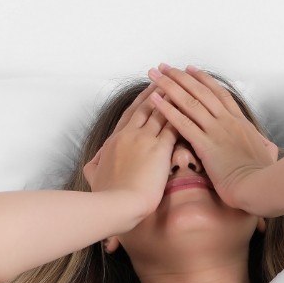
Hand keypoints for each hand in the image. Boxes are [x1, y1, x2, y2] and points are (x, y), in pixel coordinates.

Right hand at [83, 82, 177, 216]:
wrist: (115, 204)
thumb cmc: (105, 195)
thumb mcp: (93, 176)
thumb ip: (95, 165)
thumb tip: (94, 162)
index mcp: (114, 141)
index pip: (130, 115)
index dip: (140, 102)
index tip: (148, 91)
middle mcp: (129, 135)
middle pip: (146, 108)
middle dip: (157, 92)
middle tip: (167, 79)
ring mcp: (144, 141)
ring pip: (160, 113)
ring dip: (171, 98)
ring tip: (181, 86)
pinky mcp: (159, 150)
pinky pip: (172, 127)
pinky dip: (181, 115)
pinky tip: (190, 108)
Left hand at [146, 64, 278, 211]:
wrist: (260, 186)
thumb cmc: (263, 176)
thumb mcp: (266, 155)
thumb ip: (264, 146)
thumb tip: (267, 146)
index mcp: (241, 123)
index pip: (219, 94)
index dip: (203, 80)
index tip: (190, 69)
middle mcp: (227, 121)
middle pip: (201, 92)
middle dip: (180, 77)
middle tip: (165, 67)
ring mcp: (216, 131)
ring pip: (190, 102)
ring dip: (170, 86)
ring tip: (155, 75)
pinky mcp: (205, 144)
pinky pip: (183, 123)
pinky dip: (167, 109)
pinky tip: (155, 100)